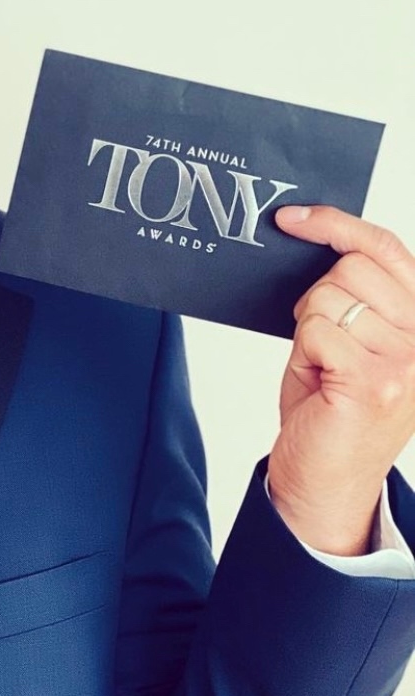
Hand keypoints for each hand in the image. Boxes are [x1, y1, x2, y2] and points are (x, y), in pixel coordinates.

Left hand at [268, 205, 414, 554]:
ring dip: (309, 327)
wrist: (326, 477)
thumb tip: (317, 238)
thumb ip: (354, 294)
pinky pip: (316, 330)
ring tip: (323, 366)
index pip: (388, 248)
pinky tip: (318, 380)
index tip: (292, 218)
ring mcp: (405, 361)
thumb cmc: (331, 403)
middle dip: (317, 295)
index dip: (337, 224)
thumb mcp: (350, 338)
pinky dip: (302, 351)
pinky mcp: (375, 382)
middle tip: (320, 339)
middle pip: (350, 268)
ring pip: (328, 297)